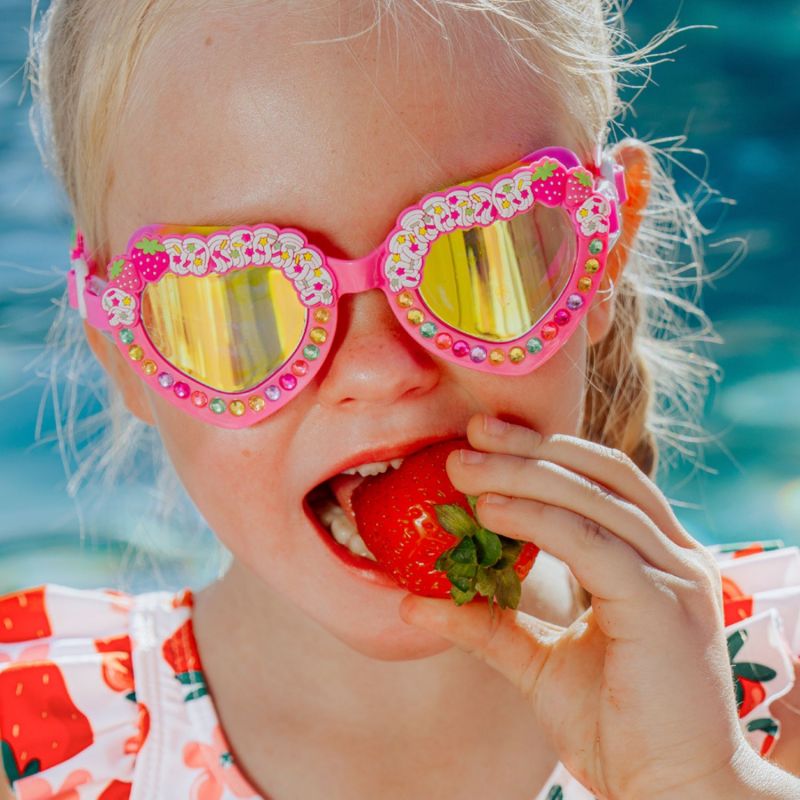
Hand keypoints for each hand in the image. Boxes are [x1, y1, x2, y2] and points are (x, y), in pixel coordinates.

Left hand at [398, 413, 749, 799]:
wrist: (670, 795)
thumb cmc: (617, 729)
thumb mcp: (540, 662)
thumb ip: (490, 623)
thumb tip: (417, 599)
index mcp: (654, 560)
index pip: (602, 481)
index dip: (545, 450)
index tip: (485, 438)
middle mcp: (674, 558)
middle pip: (600, 475)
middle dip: (531, 447)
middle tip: (471, 434)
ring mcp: (675, 578)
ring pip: (594, 500)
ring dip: (524, 475)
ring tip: (464, 469)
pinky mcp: (664, 607)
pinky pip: (593, 545)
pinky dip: (540, 520)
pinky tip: (492, 511)